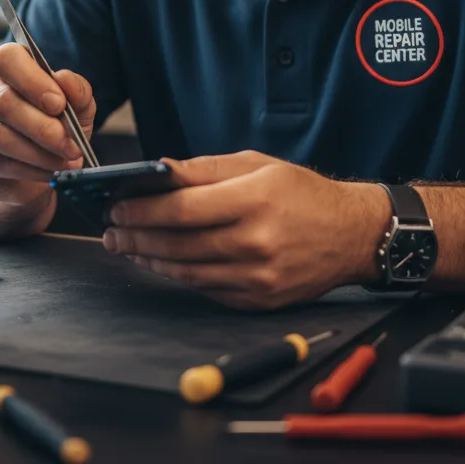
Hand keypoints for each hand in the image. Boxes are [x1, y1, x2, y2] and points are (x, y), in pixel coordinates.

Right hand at [0, 43, 95, 209]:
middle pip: (2, 101)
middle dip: (42, 127)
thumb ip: (77, 91)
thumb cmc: (51, 124)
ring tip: (65, 162)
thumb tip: (65, 80)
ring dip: (38, 153)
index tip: (60, 105)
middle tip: (70, 146)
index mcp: (7, 64)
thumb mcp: (75, 106)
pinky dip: (30, 169)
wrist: (27, 166)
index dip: (34, 83)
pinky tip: (50, 171)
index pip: (9, 60)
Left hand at [102, 151, 390, 309]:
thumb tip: (160, 171)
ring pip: (188, 272)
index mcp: (254, 200)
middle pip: (179, 244)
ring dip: (150, 260)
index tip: (117, 206)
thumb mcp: (256, 164)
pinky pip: (208, 290)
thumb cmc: (302, 193)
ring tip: (127, 246)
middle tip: (112, 230)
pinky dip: (179, 276)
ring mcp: (259, 276)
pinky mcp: (261, 300)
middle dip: (136, 237)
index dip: (143, 210)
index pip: (183, 209)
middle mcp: (256, 241)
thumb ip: (205, 169)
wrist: (352, 234)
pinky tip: (161, 263)